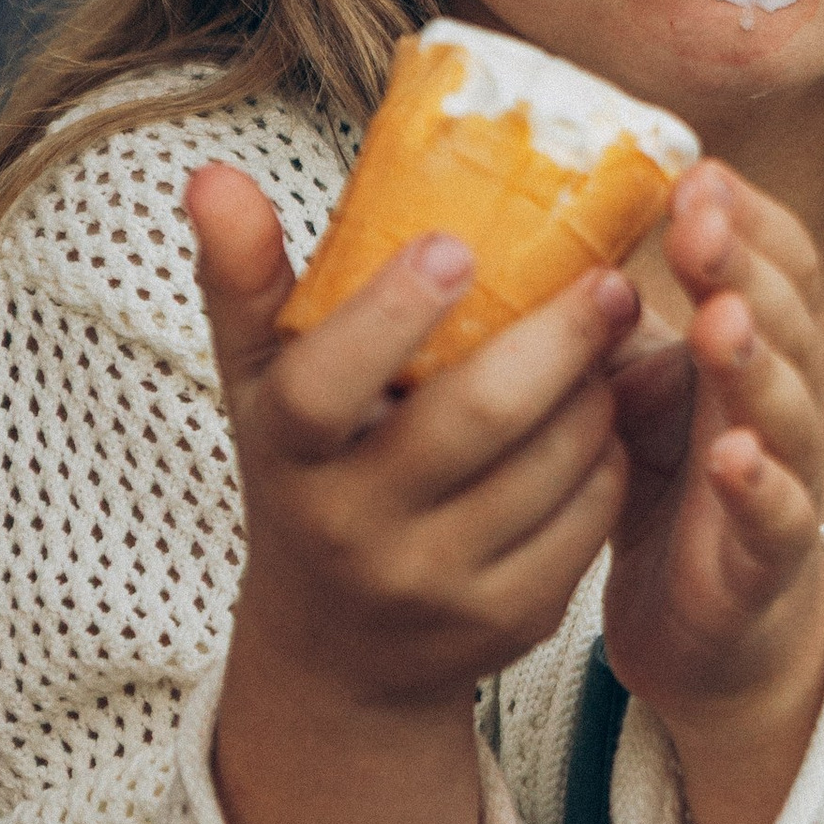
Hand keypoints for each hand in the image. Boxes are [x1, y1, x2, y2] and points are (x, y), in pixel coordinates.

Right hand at [190, 161, 640, 715]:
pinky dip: (610, 453)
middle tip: (608, 279)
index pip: (325, 386)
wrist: (336, 649)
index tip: (456, 243)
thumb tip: (213, 174)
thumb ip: (244, 279)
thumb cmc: (307, 473)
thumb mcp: (263, 386)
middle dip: (558, 336)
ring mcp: (436, 582)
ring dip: (596, 389)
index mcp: (289, 456)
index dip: (389, 314)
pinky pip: (590, 516)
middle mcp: (354, 528)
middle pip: (478, 416)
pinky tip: (606, 416)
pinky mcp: (510, 618)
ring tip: (610, 339)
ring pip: (553, 462)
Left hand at [602, 162, 823, 823]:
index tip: (694, 172)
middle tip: (698, 224)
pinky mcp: (770, 554)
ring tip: (719, 322)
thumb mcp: (633, 387)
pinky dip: (763, 484)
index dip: (746, 215)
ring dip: (758, 360)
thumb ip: (608, 324)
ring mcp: (788, 473)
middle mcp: (783, 396)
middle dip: (746, 266)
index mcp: (753, 344)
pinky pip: (781, 514)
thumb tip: (522, 235)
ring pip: (792, 406)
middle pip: (788, 316)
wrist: (706, 622)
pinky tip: (733, 458)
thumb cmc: (666, 484)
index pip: (776, 260)